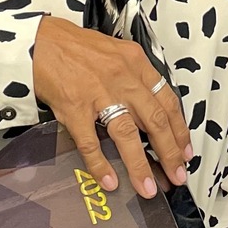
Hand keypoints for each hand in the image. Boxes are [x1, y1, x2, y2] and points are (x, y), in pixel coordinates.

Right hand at [32, 15, 190, 198]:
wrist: (42, 40)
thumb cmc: (78, 47)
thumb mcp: (116, 53)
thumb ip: (135, 77)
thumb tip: (150, 109)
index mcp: (136, 64)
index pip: (167, 101)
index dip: (179, 129)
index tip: (185, 150)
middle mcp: (122, 78)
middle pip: (154, 121)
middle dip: (169, 153)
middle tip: (176, 174)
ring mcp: (98, 93)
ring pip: (127, 134)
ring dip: (140, 165)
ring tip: (147, 187)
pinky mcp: (74, 107)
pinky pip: (90, 141)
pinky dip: (100, 164)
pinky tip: (109, 180)